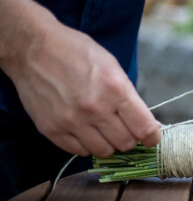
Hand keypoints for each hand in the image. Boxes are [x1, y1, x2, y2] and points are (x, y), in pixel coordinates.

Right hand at [2, 22, 160, 156]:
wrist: (33, 49)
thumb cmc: (76, 52)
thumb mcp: (112, 66)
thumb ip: (127, 95)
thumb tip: (143, 121)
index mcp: (115, 89)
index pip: (144, 128)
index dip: (152, 136)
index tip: (151, 137)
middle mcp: (95, 109)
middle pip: (125, 143)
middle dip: (130, 138)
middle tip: (125, 129)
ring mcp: (71, 121)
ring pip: (103, 151)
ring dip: (108, 143)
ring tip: (103, 129)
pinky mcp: (52, 129)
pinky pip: (78, 151)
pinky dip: (86, 144)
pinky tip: (85, 130)